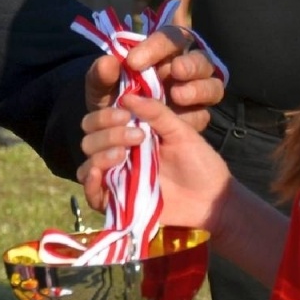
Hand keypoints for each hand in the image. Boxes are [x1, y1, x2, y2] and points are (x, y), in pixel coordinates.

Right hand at [78, 93, 231, 232]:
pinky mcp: (118, 203)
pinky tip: (97, 174)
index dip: (105, 116)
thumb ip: (156, 113)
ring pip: (87, 165)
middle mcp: (117, 154)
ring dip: (99, 156)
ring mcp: (116, 179)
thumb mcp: (181, 132)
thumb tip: (128, 96)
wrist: (212, 198)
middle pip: (89, 141)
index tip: (125, 115)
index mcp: (128, 134)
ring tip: (123, 156)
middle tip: (137, 137)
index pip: (98, 121)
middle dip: (107, 135)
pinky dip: (89, 184)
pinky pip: (92, 195)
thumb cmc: (199, 162)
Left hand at [84, 26, 222, 133]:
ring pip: (212, 85)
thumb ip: (100, 74)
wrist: (111, 128)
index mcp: (163, 51)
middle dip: (191, 64)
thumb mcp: (98, 86)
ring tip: (177, 95)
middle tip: (175, 71)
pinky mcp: (196, 117)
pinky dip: (191, 116)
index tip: (133, 61)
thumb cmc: (109, 95)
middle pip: (201, 59)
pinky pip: (203, 114)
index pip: (170, 37)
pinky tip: (176, 120)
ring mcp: (194, 94)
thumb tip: (108, 62)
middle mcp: (185, 68)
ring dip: (198, 89)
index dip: (156, 46)